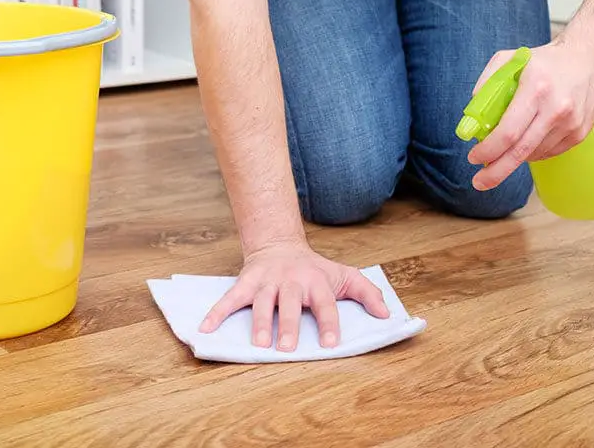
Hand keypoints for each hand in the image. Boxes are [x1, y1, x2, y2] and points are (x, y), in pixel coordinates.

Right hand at [198, 242, 389, 350]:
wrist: (280, 245)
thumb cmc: (315, 269)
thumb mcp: (344, 275)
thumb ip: (367, 294)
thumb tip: (386, 315)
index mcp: (316, 282)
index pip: (325, 303)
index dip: (328, 322)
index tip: (329, 343)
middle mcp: (291, 281)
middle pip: (290, 304)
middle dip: (289, 324)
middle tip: (288, 347)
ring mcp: (267, 282)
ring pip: (262, 302)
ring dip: (259, 322)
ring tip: (258, 344)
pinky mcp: (247, 283)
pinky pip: (230, 298)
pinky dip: (217, 312)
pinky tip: (207, 328)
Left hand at [467, 39, 593, 190]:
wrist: (589, 58)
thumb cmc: (543, 61)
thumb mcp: (508, 59)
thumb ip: (487, 84)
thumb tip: (473, 117)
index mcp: (536, 89)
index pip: (508, 132)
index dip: (488, 150)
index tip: (472, 157)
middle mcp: (557, 109)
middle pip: (520, 151)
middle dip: (496, 171)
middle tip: (479, 182)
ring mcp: (572, 123)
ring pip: (533, 154)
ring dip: (513, 157)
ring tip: (503, 148)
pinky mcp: (580, 133)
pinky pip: (548, 152)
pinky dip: (531, 152)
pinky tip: (526, 139)